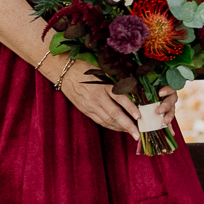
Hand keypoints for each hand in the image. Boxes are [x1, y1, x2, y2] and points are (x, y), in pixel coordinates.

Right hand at [47, 60, 176, 132]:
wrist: (65, 73)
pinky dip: (110, 126)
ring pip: (107, 120)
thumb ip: (115, 83)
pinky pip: (100, 121)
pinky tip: (118, 128)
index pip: (120, 98)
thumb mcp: (103, 73)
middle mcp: (97, 97)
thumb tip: (132, 92)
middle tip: (137, 134)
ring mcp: (90, 106)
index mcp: (103, 85)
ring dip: (120, 128)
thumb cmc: (86, 69)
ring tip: (131, 132)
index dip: (130, 108)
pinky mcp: (86, 110)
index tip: (139, 116)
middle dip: (127, 125)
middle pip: (114, 114)